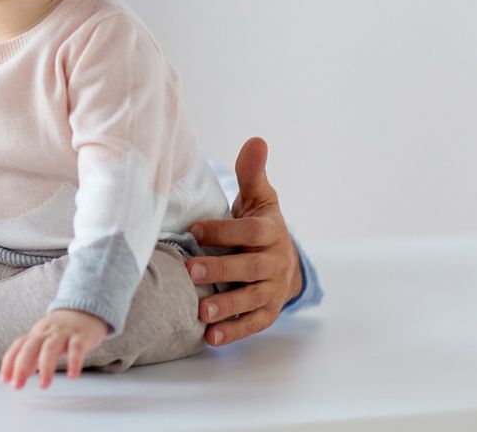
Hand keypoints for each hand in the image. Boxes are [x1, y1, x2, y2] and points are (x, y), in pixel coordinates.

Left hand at [0, 310, 109, 389]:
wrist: (85, 310)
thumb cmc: (61, 330)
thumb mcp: (44, 341)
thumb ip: (32, 358)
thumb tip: (20, 376)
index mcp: (36, 334)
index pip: (18, 346)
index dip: (9, 362)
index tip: (4, 380)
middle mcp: (47, 332)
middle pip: (30, 346)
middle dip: (22, 366)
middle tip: (17, 385)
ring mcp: (64, 333)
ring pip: (50, 347)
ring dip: (45, 367)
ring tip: (43, 385)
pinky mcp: (81, 336)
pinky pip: (76, 348)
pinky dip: (73, 362)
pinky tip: (72, 376)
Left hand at [186, 136, 304, 346]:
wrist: (284, 258)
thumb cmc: (261, 224)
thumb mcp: (259, 198)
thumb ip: (252, 173)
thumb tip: (256, 140)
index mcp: (270, 232)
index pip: (251, 232)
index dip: (224, 231)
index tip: (194, 230)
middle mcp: (274, 262)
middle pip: (251, 268)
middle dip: (223, 269)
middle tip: (192, 270)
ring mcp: (272, 289)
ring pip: (252, 300)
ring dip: (228, 306)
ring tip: (201, 312)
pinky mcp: (267, 311)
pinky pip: (253, 324)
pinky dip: (233, 332)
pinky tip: (211, 337)